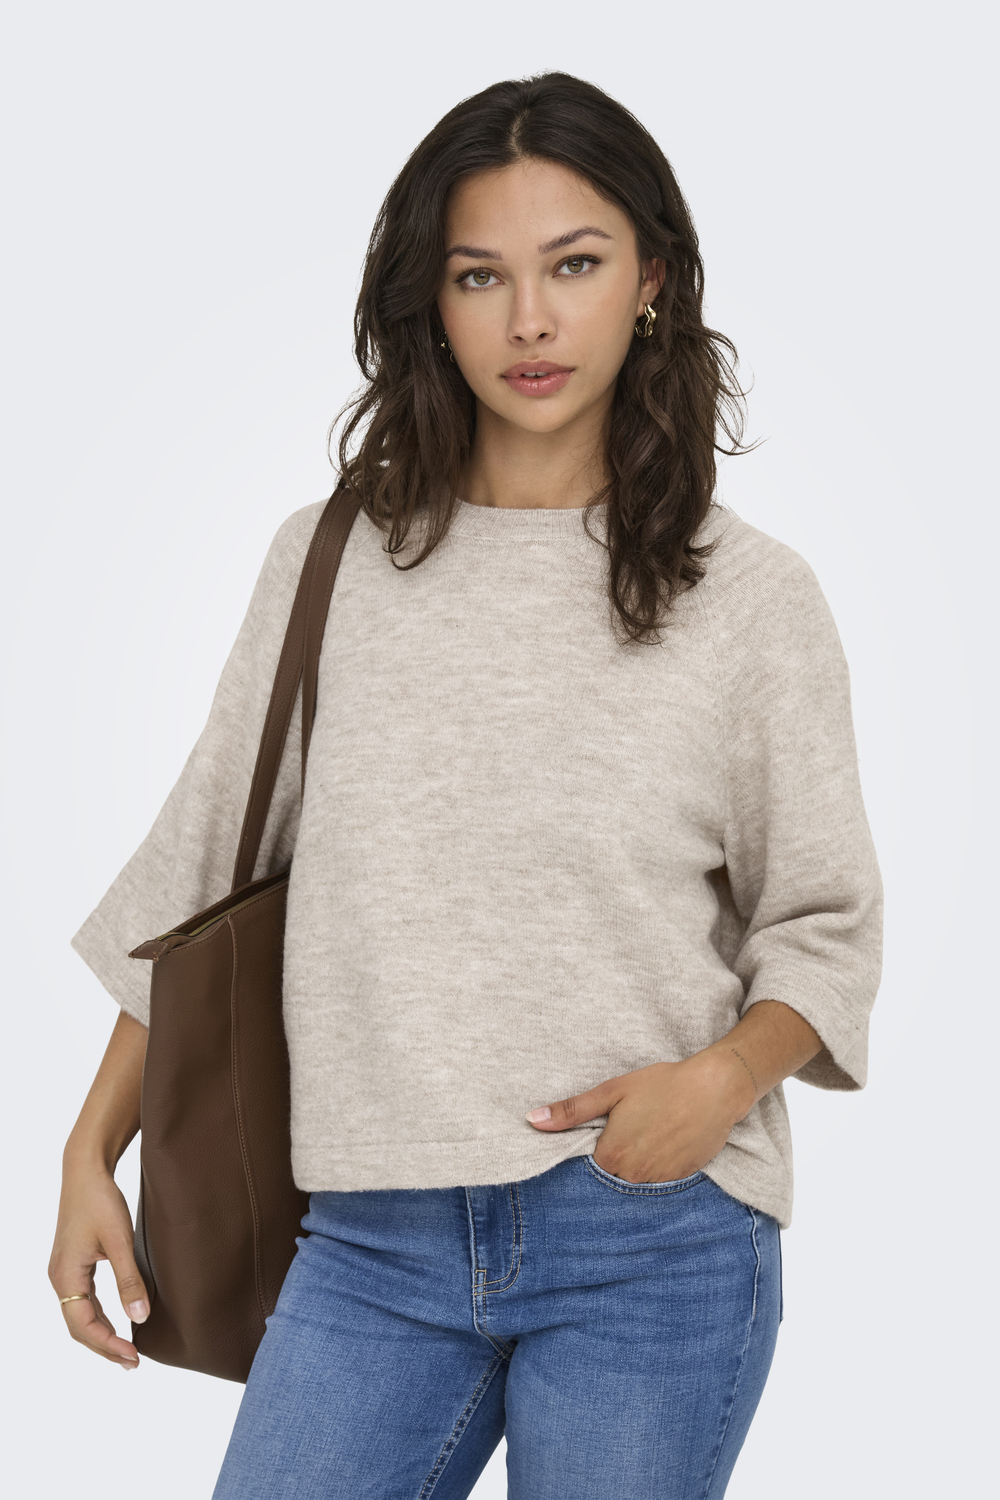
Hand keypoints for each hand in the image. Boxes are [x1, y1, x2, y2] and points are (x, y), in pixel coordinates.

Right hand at [48, 1155, 149, 1370]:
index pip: (83, 1326)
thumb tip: (139, 1318)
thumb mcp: (119, 1241)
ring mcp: (65, 1271)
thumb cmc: (99, 1200)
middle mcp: (60, 1278)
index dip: (107, 1345)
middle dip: (104, 1347)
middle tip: (133, 1362)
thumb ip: (129, 1280)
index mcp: (66, 1276)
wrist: (85, 1170)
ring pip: (80, 1315)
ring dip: (102, 1333)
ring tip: (126, 1350)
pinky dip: (98, 1316)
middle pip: (78, 1326)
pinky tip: (116, 1320)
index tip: (133, 1356)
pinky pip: (83, 1300)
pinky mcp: (73, 1264)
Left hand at [525, 1049, 755, 1183]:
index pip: (591, 1166)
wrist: (714, 1088)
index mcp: (612, 1155)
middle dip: (618, 1159)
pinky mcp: (683, 1180)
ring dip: (639, 1166)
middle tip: (633, 1130)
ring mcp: (660, 1181)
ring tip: (652, 1135)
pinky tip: (667, 1143)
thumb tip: (532, 1119)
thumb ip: (572, 1110)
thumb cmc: (661, 1084)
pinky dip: (660, 1167)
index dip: (598, 1147)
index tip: (609, 1131)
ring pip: (638, 1182)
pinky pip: (662, 1182)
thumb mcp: (612, 1091)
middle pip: (613, 1177)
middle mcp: (634, 1176)